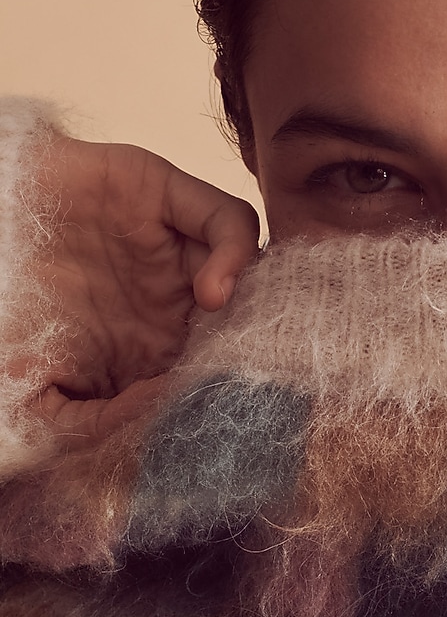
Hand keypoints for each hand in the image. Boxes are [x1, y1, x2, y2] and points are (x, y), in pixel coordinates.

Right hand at [34, 135, 259, 438]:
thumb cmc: (0, 315)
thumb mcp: (29, 387)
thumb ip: (80, 421)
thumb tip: (145, 420)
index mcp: (151, 345)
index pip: (213, 366)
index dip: (223, 388)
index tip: (221, 412)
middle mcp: (174, 298)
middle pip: (242, 319)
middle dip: (250, 347)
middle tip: (245, 376)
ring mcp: (174, 248)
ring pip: (247, 270)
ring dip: (252, 303)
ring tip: (221, 330)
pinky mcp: (166, 195)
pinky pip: (226, 218)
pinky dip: (236, 251)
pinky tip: (215, 292)